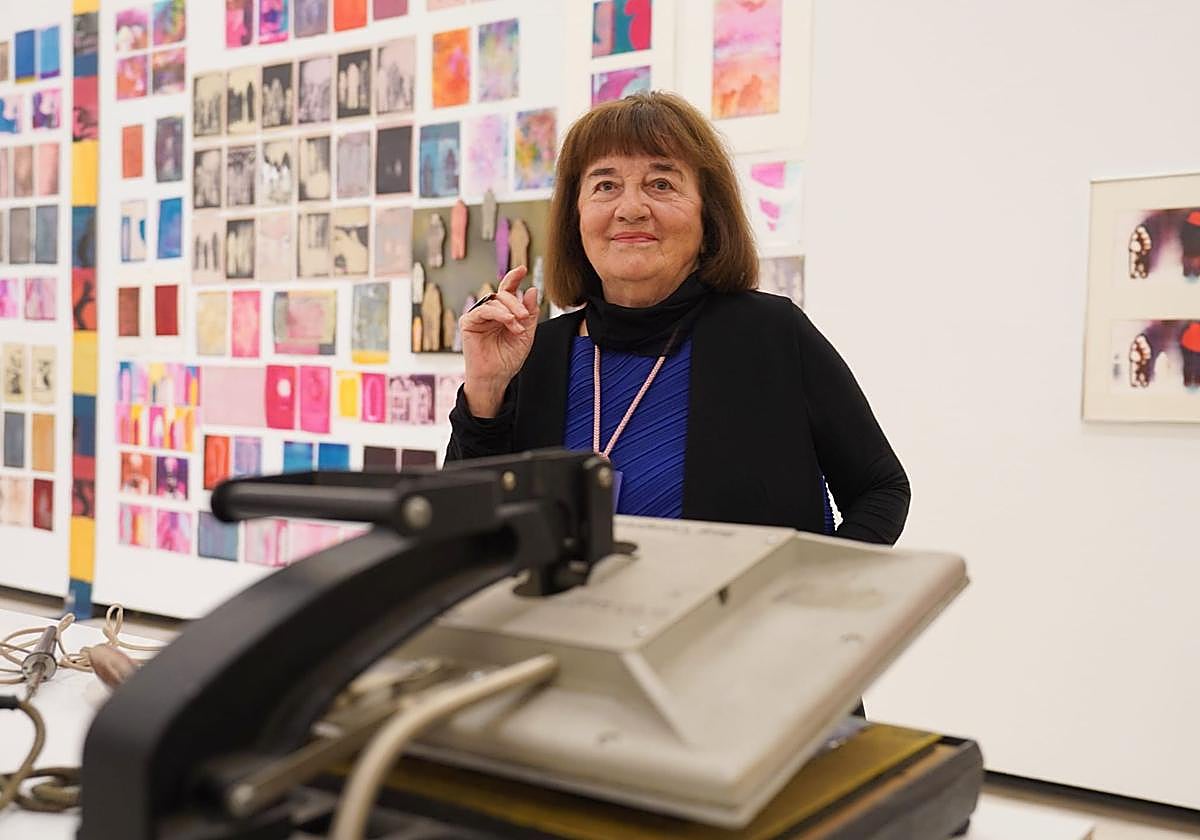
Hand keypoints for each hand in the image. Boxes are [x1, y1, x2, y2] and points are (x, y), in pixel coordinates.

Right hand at [460, 265, 538, 416]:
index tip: (523, 269)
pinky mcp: (468, 323)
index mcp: (503, 313)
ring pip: (493, 301)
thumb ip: (530, 313)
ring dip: (509, 310)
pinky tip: (508, 321)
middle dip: (516, 302)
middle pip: (502, 295)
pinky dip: (498, 313)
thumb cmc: (508, 359)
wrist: (496, 377)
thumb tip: (532, 290)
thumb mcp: (526, 334)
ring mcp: (478, 316)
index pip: (507, 291)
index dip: (513, 278)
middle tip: (524, 316)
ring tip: (517, 326)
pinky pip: (483, 310)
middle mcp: (490, 312)